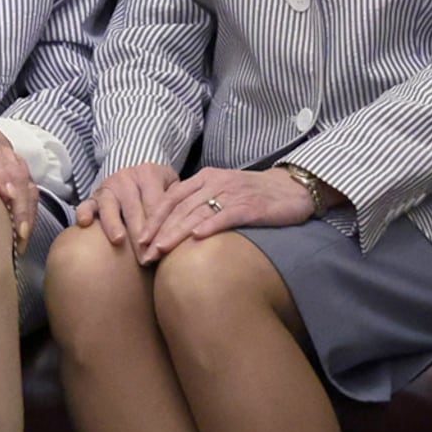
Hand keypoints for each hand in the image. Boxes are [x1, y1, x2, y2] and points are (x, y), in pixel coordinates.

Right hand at [81, 161, 179, 254]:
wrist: (135, 164)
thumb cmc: (158, 184)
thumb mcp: (171, 185)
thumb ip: (178, 202)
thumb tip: (190, 228)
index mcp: (149, 174)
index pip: (156, 204)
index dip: (160, 228)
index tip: (163, 250)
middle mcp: (127, 178)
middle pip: (134, 209)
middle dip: (140, 235)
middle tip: (146, 259)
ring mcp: (109, 186)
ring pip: (110, 206)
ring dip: (114, 224)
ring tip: (119, 241)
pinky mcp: (94, 195)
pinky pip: (87, 203)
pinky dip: (84, 212)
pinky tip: (84, 223)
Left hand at [131, 164, 317, 265]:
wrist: (292, 189)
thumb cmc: (254, 195)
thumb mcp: (223, 193)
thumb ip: (200, 203)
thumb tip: (175, 228)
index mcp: (205, 178)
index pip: (171, 198)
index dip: (153, 218)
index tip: (139, 239)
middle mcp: (215, 182)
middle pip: (179, 207)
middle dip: (159, 231)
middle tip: (144, 253)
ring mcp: (232, 193)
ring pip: (197, 212)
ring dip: (176, 232)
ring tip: (160, 250)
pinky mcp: (250, 205)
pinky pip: (226, 215)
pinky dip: (210, 225)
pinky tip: (196, 238)